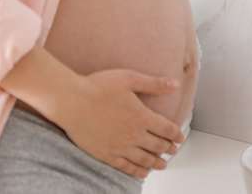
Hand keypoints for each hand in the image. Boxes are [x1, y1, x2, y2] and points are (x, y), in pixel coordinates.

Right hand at [57, 69, 186, 178]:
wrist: (71, 101)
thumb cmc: (97, 86)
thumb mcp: (129, 78)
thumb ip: (154, 84)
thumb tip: (175, 84)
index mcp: (142, 116)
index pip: (166, 129)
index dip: (176, 135)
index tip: (180, 138)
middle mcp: (133, 134)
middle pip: (157, 145)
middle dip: (168, 149)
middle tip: (173, 151)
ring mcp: (119, 146)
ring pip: (144, 159)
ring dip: (156, 162)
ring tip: (162, 165)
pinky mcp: (105, 154)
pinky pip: (125, 167)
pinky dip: (136, 171)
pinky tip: (142, 173)